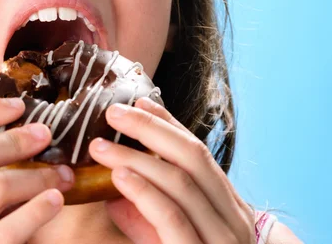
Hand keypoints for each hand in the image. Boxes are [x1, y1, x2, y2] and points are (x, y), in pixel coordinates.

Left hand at [88, 97, 254, 243]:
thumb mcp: (174, 232)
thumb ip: (150, 205)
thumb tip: (116, 175)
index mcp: (227, 203)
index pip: (197, 151)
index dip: (167, 123)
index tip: (138, 101)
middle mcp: (232, 216)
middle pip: (192, 156)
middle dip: (151, 129)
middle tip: (112, 111)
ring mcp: (221, 239)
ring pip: (182, 183)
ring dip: (137, 157)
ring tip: (99, 144)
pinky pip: (173, 220)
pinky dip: (146, 193)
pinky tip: (120, 176)